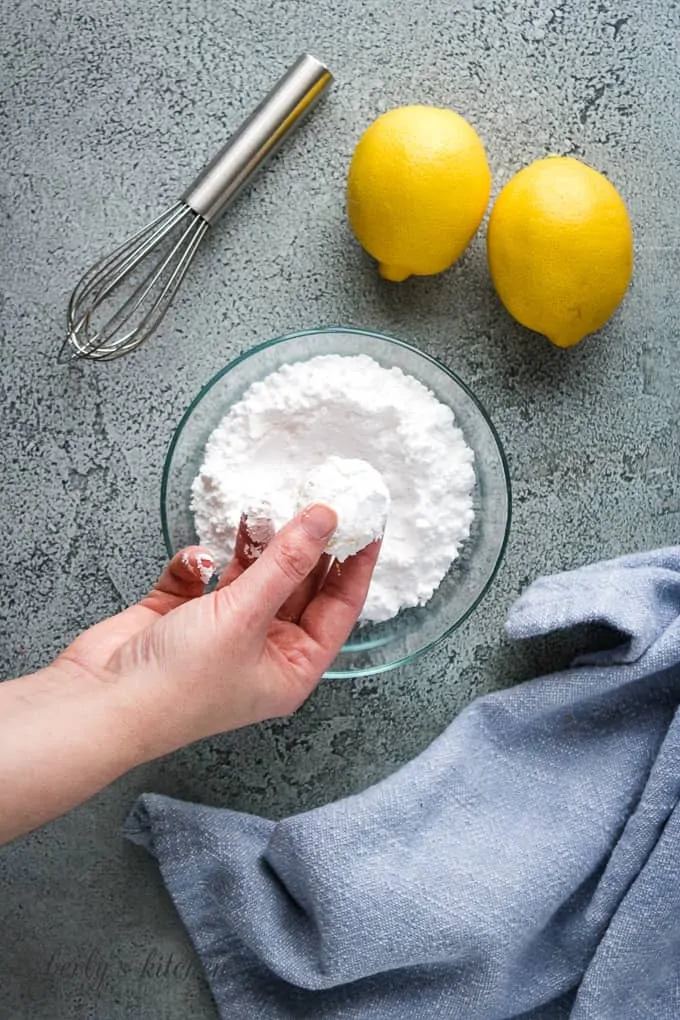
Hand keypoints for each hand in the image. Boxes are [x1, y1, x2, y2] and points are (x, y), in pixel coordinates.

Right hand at [57, 504, 379, 757]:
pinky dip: (202, 561)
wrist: (97, 702)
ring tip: (266, 508)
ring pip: (251, 577)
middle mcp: (262, 652)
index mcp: (290, 668)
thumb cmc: (178, 684)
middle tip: (319, 501)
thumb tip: (325, 519)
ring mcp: (222, 633)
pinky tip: (198, 557)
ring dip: (255, 546)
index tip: (368, 524)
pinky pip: (205, 576)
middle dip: (305, 547)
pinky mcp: (183, 615)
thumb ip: (286, 562)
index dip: (355, 567)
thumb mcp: (245, 616)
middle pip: (297, 588)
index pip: (338, 610)